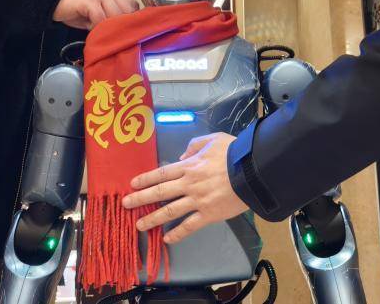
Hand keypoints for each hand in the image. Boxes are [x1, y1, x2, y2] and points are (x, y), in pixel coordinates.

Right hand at [53, 0, 139, 29]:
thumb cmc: (77, 7)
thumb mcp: (99, 7)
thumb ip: (113, 13)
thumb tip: (127, 29)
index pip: (133, 5)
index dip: (130, 20)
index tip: (124, 31)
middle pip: (127, 12)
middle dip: (120, 26)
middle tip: (111, 35)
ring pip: (115, 16)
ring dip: (109, 28)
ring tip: (99, 31)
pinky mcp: (90, 1)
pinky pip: (101, 19)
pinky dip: (97, 27)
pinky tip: (90, 28)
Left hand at [122, 132, 246, 244]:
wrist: (253, 170)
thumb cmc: (234, 153)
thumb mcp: (214, 139)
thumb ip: (196, 144)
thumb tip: (183, 155)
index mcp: (189, 166)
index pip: (162, 173)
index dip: (146, 179)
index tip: (132, 184)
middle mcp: (189, 184)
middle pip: (160, 192)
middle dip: (141, 198)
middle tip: (126, 204)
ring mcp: (197, 201)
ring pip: (170, 211)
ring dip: (153, 218)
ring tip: (140, 225)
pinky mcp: (209, 214)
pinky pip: (190, 226)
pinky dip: (178, 234)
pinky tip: (168, 239)